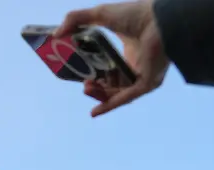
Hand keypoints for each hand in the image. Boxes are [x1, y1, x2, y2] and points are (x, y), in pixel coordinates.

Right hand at [54, 1, 168, 115]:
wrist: (157, 20)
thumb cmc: (135, 14)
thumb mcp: (100, 14)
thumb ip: (76, 19)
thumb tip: (56, 34)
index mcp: (131, 50)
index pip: (112, 67)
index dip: (96, 72)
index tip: (82, 74)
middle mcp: (138, 65)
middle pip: (114, 82)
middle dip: (97, 86)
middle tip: (83, 83)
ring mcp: (143, 76)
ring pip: (118, 92)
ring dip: (100, 94)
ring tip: (86, 89)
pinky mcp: (147, 83)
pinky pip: (126, 98)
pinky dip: (109, 105)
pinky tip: (94, 112)